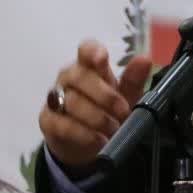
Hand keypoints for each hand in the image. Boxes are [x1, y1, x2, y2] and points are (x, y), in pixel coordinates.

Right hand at [39, 40, 152, 178]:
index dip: (92, 52)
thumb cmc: (108, 110)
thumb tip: (144, 59)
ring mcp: (55, 98)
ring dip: (97, 117)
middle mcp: (69, 78)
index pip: (86, 50)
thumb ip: (133, 79)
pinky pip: (63, 125)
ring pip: (72, 102)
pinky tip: (98, 140)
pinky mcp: (48, 121)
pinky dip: (83, 134)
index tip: (102, 59)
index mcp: (89, 66)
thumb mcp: (125, 96)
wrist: (88, 142)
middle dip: (104, 95)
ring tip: (114, 130)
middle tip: (123, 111)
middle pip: (80, 77)